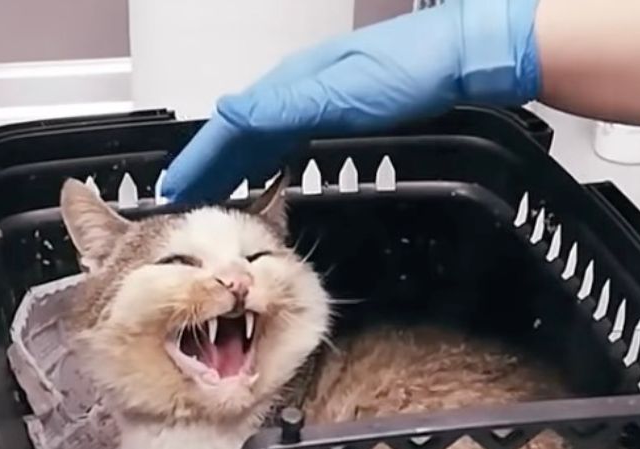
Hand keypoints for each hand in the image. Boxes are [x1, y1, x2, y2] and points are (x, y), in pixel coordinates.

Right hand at [162, 0, 543, 202]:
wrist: (467, 55)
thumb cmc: (412, 71)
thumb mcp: (338, 94)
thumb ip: (280, 109)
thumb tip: (224, 116)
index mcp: (290, 86)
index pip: (230, 127)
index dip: (200, 162)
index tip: (172, 193)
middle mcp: (300, 88)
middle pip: (241, 132)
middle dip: (210, 166)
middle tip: (185, 202)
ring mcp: (322, 95)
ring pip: (264, 135)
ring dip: (236, 164)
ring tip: (218, 193)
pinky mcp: (346, 106)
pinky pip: (290, 136)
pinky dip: (268, 158)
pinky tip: (274, 171)